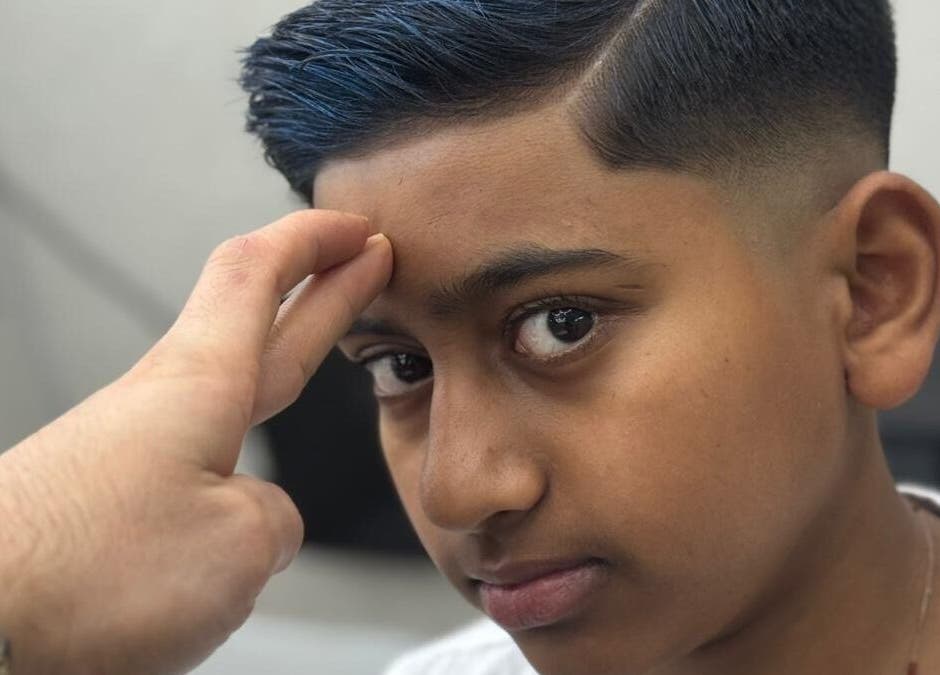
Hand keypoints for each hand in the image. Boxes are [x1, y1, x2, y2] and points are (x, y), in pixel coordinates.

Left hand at [0, 211, 391, 673]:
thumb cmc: (83, 573)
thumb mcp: (239, 546)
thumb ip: (275, 521)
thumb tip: (262, 524)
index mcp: (199, 384)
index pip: (259, 272)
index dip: (314, 240)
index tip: (356, 229)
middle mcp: (161, 402)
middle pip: (253, 316)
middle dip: (318, 284)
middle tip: (362, 259)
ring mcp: (132, 448)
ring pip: (226, 390)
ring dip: (279, 357)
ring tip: (318, 356)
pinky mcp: (109, 497)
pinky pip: (198, 454)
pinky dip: (242, 436)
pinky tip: (249, 484)